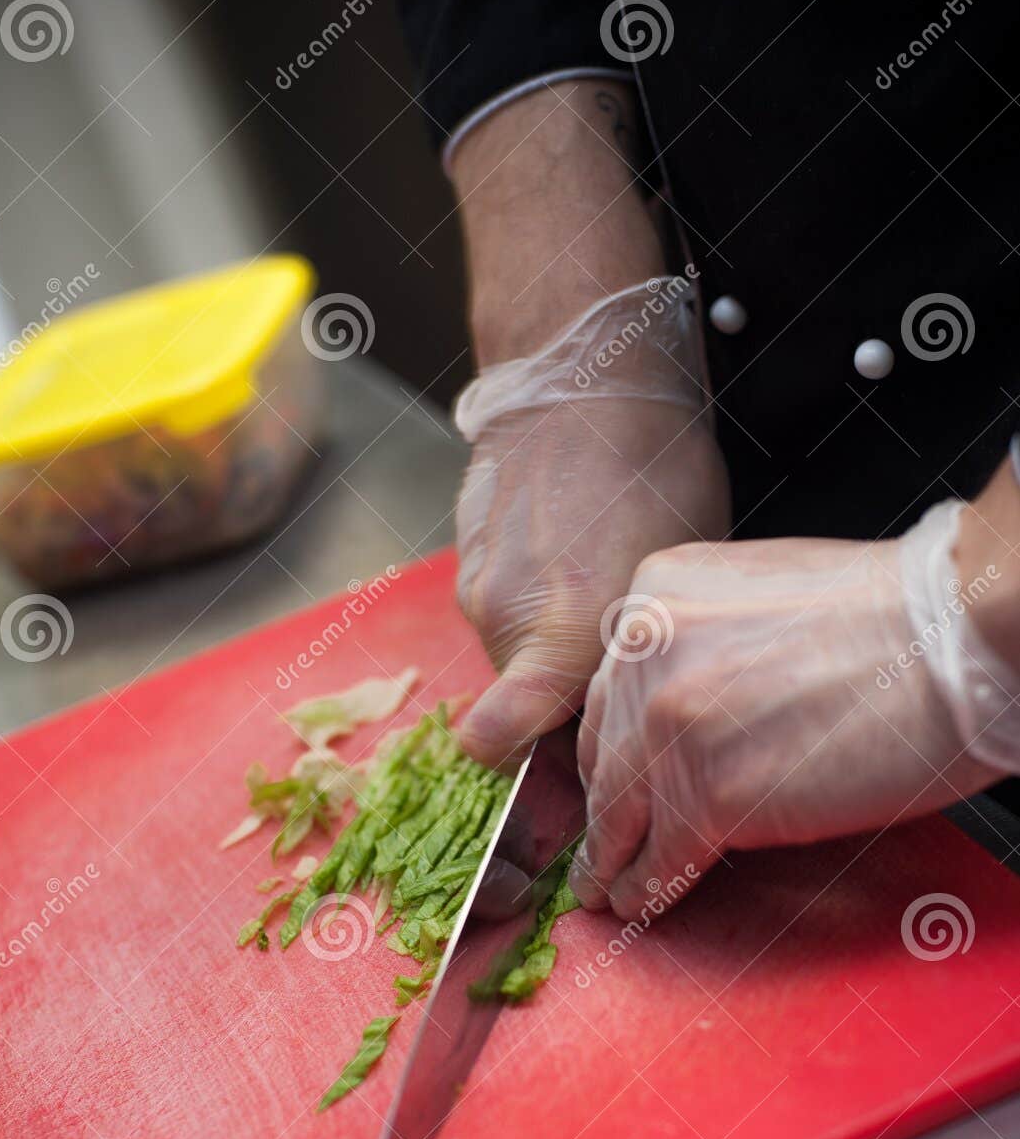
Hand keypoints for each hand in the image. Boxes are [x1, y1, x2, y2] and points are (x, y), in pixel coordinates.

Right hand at [455, 391, 728, 768]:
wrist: (587, 373)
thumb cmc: (656, 471)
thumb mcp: (671, 580)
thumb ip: (632, 663)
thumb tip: (626, 716)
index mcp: (557, 641)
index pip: (496, 744)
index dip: (526, 765)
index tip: (569, 757)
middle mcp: (502, 622)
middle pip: (519, 704)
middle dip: (560, 699)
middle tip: (619, 652)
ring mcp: (477, 584)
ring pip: (511, 652)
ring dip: (549, 641)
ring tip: (600, 585)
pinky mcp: (467, 551)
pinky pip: (500, 602)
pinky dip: (532, 595)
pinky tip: (574, 552)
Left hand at [570, 527, 1003, 918]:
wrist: (954, 640)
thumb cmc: (894, 620)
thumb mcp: (760, 599)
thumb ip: (705, 645)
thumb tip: (693, 710)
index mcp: (656, 595)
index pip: (612, 690)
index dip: (611, 748)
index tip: (604, 780)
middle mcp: (645, 654)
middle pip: (604, 752)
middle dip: (605, 806)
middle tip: (597, 845)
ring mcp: (669, 727)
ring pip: (621, 814)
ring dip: (613, 861)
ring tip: (606, 889)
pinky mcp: (708, 796)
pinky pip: (664, 858)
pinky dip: (649, 889)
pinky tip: (642, 903)